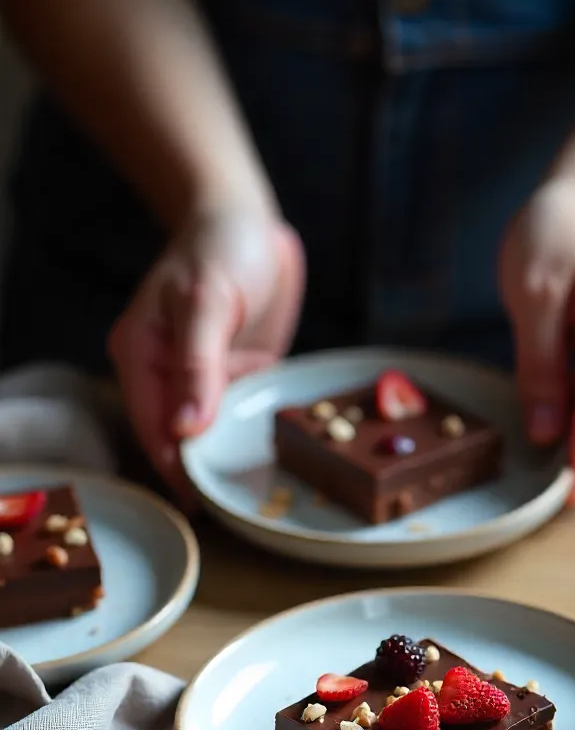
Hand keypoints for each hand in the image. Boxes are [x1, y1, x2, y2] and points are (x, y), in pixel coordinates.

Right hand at [109, 205, 304, 498]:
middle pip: (178, 437)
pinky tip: (278, 460)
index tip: (199, 502)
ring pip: (211, 432)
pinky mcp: (235, 377)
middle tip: (234, 508)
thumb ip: (198, 364)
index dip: (173, 465)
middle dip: (202, 470)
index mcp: (141, 355)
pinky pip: (240, 415)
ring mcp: (203, 379)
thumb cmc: (220, 248)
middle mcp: (166, 374)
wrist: (251, 221)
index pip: (151, 425)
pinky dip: (253, 435)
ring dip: (230, 458)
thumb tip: (184, 429)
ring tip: (256, 496)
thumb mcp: (207, 301)